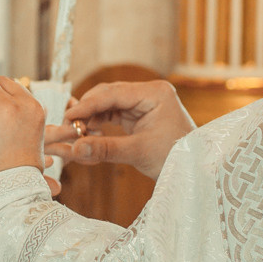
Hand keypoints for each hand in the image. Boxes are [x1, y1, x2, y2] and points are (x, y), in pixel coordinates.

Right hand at [46, 80, 193, 180]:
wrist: (194, 169)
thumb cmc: (174, 158)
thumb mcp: (137, 153)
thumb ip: (104, 149)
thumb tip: (74, 148)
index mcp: (155, 93)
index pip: (113, 93)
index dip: (87, 105)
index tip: (67, 117)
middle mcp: (150, 92)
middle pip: (108, 94)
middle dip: (88, 111)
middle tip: (70, 128)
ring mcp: (146, 101)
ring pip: (109, 103)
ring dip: (93, 118)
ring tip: (80, 135)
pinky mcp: (141, 113)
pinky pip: (115, 113)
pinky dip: (102, 123)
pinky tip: (92, 135)